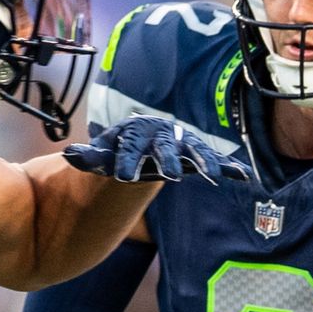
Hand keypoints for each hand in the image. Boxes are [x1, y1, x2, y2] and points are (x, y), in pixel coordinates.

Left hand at [64, 115, 254, 185]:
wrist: (145, 135)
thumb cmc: (121, 146)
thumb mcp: (103, 151)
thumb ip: (89, 156)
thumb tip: (68, 153)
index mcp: (136, 133)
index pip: (130, 147)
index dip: (126, 161)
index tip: (122, 177)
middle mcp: (162, 136)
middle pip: (164, 148)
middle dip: (168, 160)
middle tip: (170, 175)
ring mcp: (182, 144)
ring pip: (193, 151)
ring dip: (203, 162)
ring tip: (212, 176)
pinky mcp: (196, 155)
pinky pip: (213, 160)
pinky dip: (228, 166)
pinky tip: (243, 176)